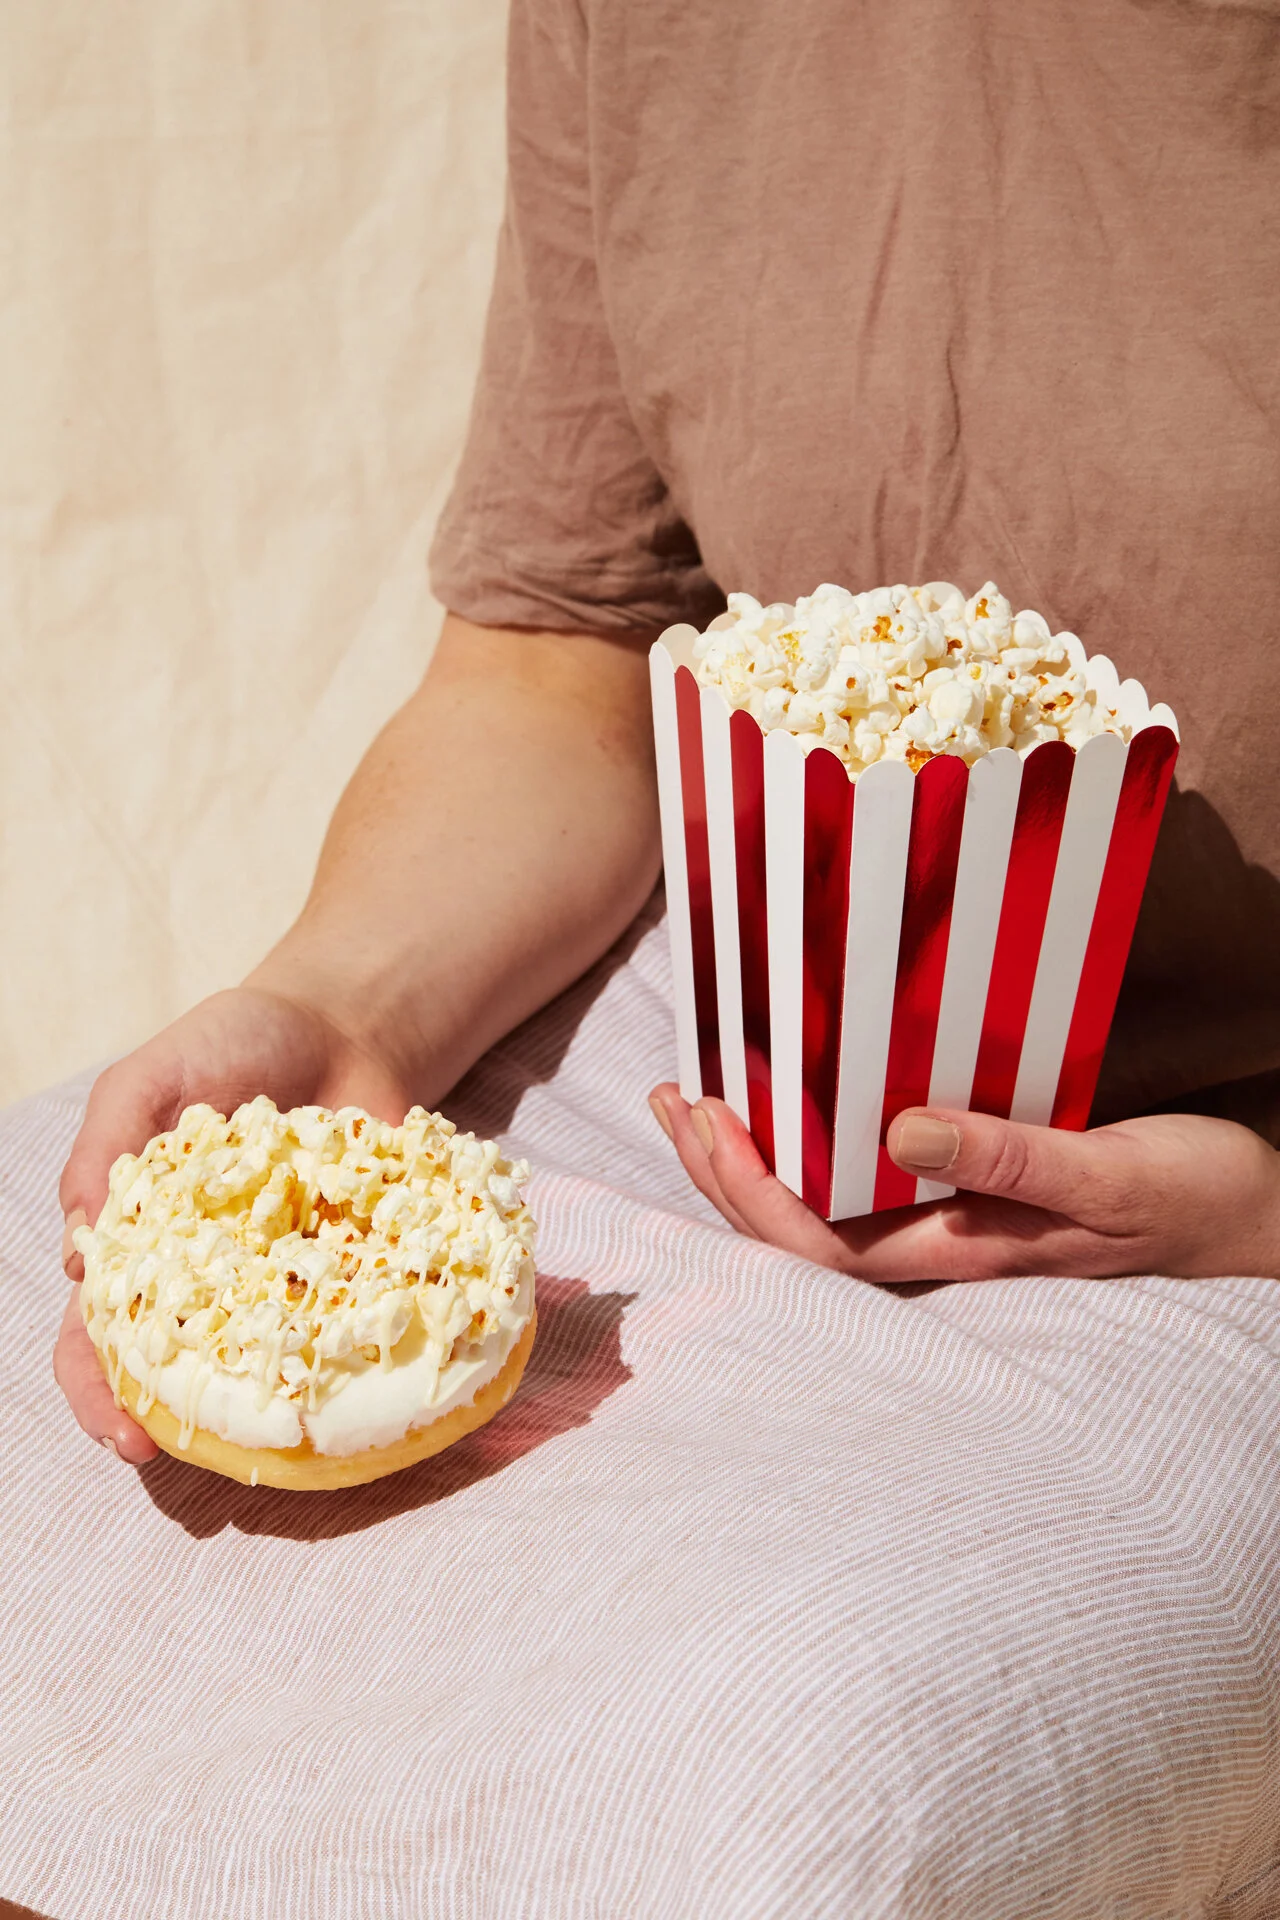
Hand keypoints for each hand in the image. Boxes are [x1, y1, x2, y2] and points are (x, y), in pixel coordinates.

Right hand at [55, 984, 413, 1463]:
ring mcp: (281, 1279)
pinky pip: (348, 1321)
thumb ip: (108, 1145)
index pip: (94, 1336)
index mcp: (137, 1242)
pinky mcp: (354, 1267)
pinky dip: (352, 1350)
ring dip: (262, 1405)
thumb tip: (83, 1254)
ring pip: (261, 1365)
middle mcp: (204, 1277)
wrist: (343, 1023)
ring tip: (274, 1436)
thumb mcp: (152, 1075)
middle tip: (180, 1455)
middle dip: (166, 1425)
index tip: (124, 1435)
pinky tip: (362, 1372)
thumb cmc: (232, 1042)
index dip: (97, 1392)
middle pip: (169, 1375)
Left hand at [648, 1085, 1279, 1281]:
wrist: (1249, 1219)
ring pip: (815, 1211)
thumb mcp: (1107, 1173)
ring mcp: (947, 1228)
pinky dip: (802, 1147)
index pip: (815, 1248)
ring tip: (697, 1099)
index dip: (749, 1192)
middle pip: (794, 1235)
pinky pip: (855, 1184)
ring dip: (749, 1161)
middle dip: (720, 1174)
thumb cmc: (1188, 1201)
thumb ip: (1011, 1154)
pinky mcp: (966, 1200)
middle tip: (674, 1095)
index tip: (710, 1117)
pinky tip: (785, 1108)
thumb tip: (902, 1128)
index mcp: (960, 1252)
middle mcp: (936, 1249)